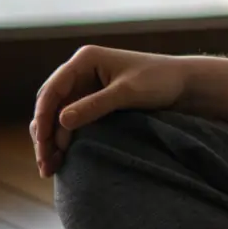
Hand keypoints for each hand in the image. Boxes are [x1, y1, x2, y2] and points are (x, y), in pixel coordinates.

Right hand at [30, 46, 187, 177]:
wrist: (185, 85)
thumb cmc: (160, 81)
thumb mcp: (128, 93)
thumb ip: (95, 105)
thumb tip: (61, 120)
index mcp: (85, 60)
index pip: (52, 90)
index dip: (43, 117)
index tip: (44, 143)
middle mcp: (81, 71)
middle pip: (50, 105)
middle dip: (44, 134)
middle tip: (45, 164)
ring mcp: (87, 87)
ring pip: (58, 115)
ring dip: (53, 140)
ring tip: (50, 169)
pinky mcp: (95, 101)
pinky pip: (72, 121)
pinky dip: (66, 139)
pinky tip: (64, 159)